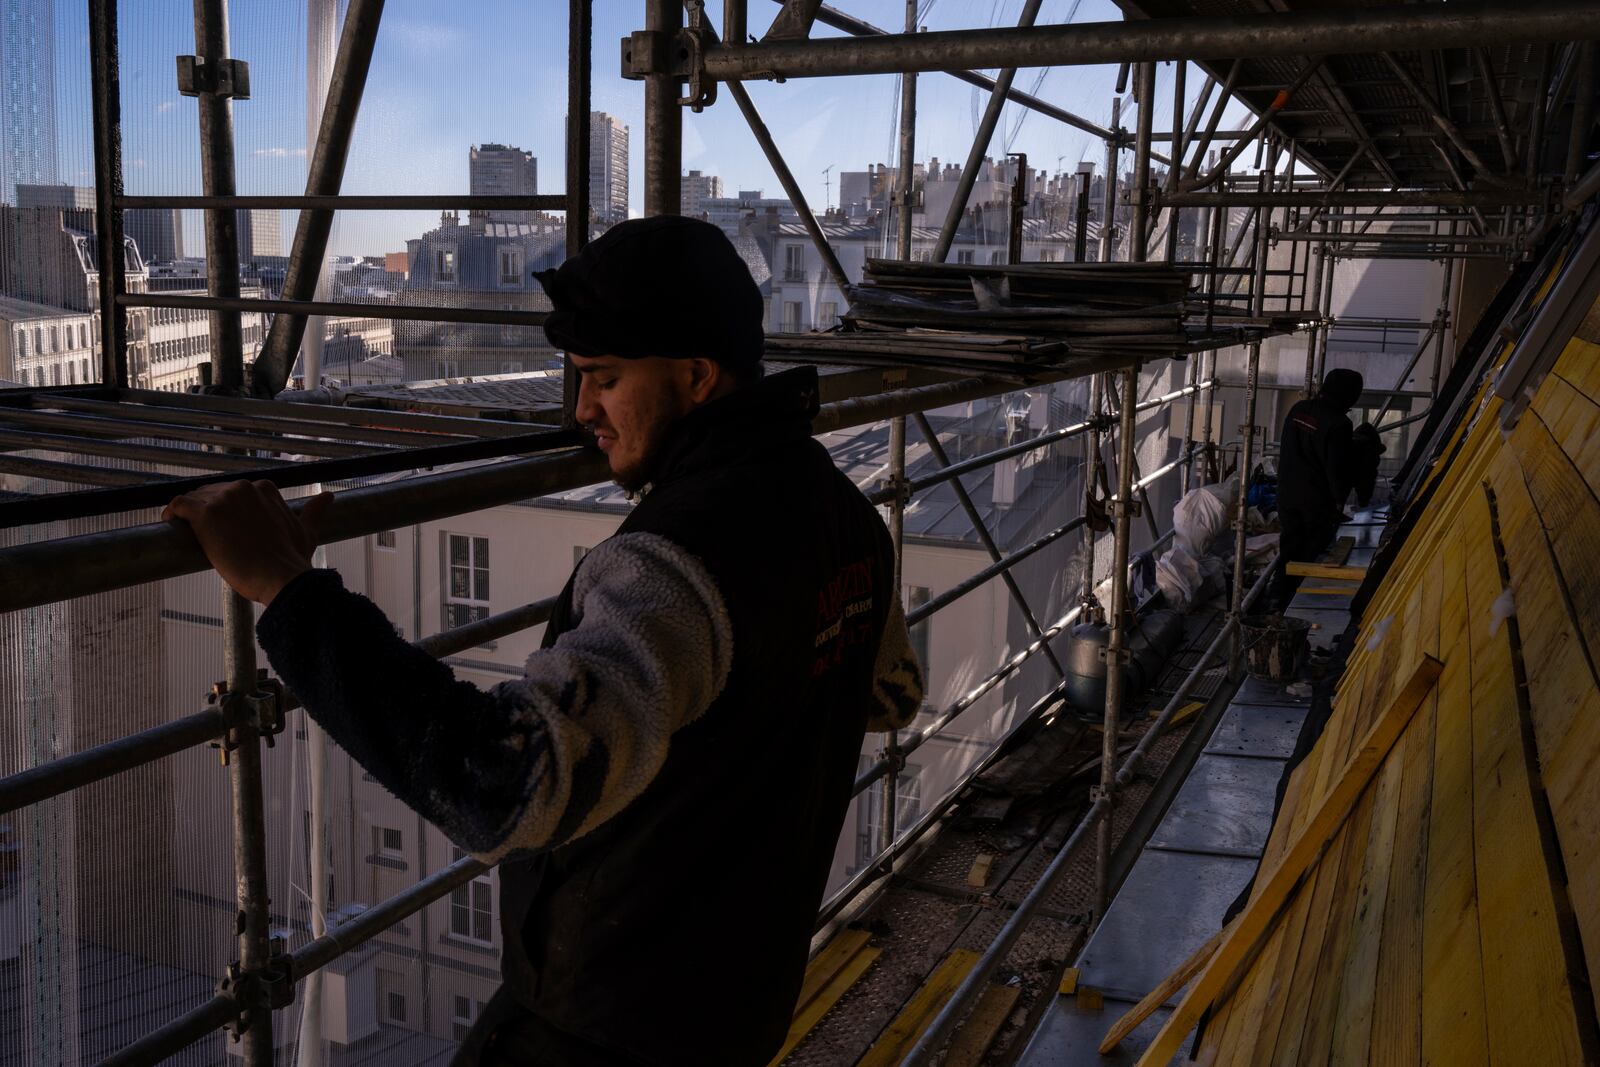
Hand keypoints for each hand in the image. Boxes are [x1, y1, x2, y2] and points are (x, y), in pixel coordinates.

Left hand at [162, 480, 332, 605]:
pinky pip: (179, 505)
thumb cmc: (291, 560)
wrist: (279, 578)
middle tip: (205, 533)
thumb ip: (314, 512)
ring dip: (189, 513)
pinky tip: (170, 523)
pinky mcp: (205, 513)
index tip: (223, 524)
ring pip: (195, 499)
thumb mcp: (306, 531)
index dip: (226, 508)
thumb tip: (329, 497)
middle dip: (207, 510)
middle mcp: (244, 488)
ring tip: (187, 532)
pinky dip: (171, 513)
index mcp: (265, 489)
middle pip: (213, 493)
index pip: (235, 492)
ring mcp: (224, 499)